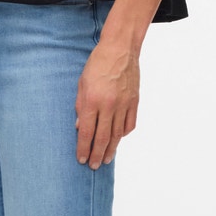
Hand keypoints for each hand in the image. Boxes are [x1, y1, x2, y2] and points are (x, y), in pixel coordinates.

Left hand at [74, 41, 138, 167]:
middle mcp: (109, 105)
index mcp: (93, 100)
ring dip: (111, 149)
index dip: (83, 148)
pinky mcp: (134, 102)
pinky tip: (118, 140)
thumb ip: (80, 106)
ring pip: (117, 134)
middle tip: (94, 166)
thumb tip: (80, 128)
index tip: (81, 159)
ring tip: (106, 159)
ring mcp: (124, 104)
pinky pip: (129, 124)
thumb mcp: (82, 84)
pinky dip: (123, 134)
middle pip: (102, 137)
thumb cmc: (97, 64)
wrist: (120, 49)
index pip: (87, 132)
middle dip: (97, 154)